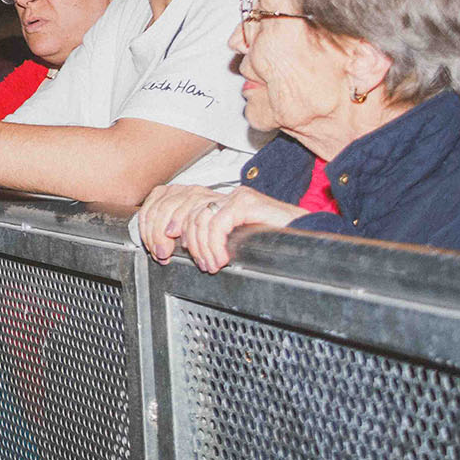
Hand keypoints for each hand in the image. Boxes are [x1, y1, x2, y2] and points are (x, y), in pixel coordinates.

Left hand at [136, 184, 305, 271]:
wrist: (306, 241)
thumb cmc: (266, 246)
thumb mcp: (223, 244)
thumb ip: (199, 239)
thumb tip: (170, 247)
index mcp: (207, 201)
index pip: (166, 198)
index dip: (153, 223)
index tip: (158, 250)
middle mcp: (218, 194)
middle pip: (174, 204)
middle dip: (164, 234)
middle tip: (168, 259)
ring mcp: (233, 196)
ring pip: (196, 216)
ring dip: (197, 247)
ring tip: (208, 265)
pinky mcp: (247, 201)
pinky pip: (217, 222)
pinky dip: (214, 245)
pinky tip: (221, 259)